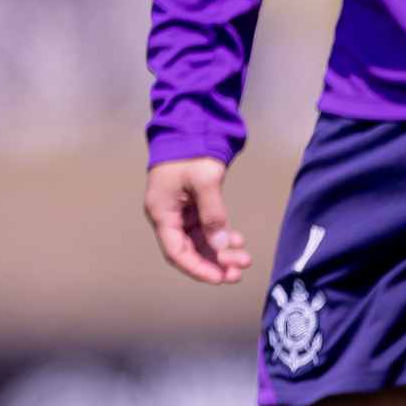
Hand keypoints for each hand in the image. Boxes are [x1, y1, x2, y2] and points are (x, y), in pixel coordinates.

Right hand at [146, 157, 252, 284]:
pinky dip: (221, 236)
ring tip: (244, 260)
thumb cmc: (192, 152)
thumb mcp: (204, 181)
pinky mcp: (192, 204)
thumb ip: (213, 214)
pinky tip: (238, 242)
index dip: (197, 268)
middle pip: (189, 250)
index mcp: (161, 212)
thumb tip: (222, 246)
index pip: (176, 251)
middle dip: (213, 263)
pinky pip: (206, 228)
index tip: (219, 278)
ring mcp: (179, 210)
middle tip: (238, 272)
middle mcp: (167, 215)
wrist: (191, 127)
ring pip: (200, 241)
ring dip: (220, 252)